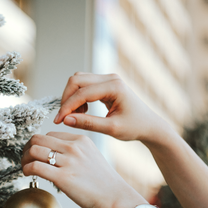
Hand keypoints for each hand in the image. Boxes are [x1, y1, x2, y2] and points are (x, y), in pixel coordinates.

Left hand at [21, 132, 145, 207]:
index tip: (35, 154)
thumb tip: (54, 158)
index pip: (50, 135)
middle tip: (25, 159)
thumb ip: (75, 153)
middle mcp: (74, 147)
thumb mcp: (92, 158)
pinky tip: (28, 175)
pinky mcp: (63, 177)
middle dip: (27, 149)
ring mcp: (68, 161)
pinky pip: (35, 167)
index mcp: (81, 140)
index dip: (38, 144)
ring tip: (25, 168)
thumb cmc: (105, 184)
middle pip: (38, 139)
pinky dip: (26, 169)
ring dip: (24, 159)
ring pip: (34, 150)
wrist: (116, 199)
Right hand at [53, 73, 170, 143]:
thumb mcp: (111, 129)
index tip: (58, 121)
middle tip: (63, 118)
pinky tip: (82, 112)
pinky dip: (78, 98)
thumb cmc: (135, 127)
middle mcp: (110, 78)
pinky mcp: (105, 83)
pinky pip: (84, 85)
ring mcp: (107, 79)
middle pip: (76, 80)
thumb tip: (66, 120)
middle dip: (66, 99)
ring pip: (78, 81)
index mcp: (114, 87)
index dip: (67, 107)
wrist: (149, 125)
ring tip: (76, 116)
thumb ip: (88, 123)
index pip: (82, 92)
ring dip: (71, 98)